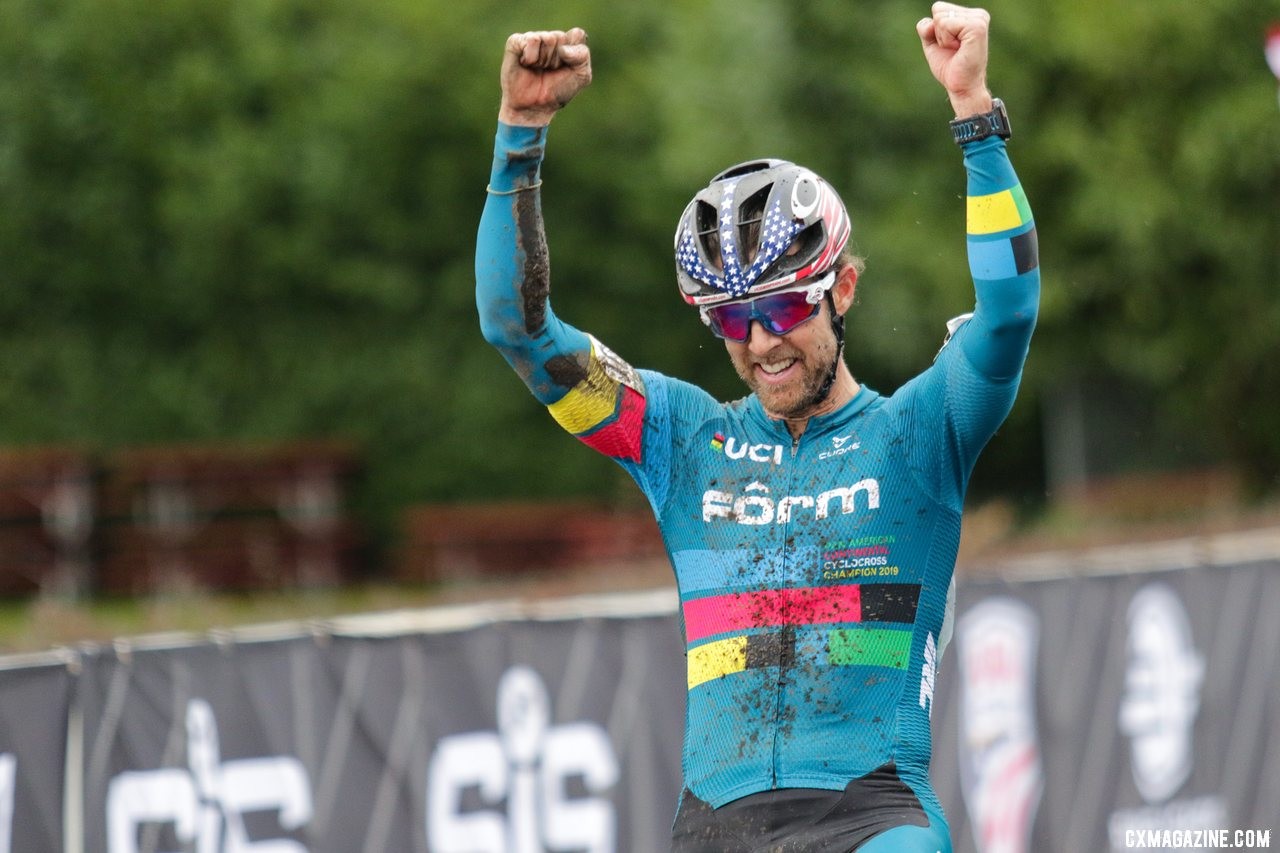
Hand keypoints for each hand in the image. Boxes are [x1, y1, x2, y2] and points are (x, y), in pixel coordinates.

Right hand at [498, 28, 592, 126]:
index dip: (573, 53)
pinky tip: (526, 64)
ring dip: (544, 60)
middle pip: (560, 37)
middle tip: (549, 71)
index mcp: (567, 43)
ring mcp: (533, 38)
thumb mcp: (581, 76)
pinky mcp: (516, 42)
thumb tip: (563, 48)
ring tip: (538, 69)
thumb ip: (582, 55)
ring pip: (547, 38)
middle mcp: (550, 38)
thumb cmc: (557, 90)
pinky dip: (531, 56)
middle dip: (557, 60)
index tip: (567, 67)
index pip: (577, 34)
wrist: (534, 107)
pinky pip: (531, 40)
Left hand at [916, 3, 992, 117]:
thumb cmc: (949, 67)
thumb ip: (927, 27)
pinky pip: (945, 24)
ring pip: (940, 18)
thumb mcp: (933, 43)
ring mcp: (979, 19)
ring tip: (957, 49)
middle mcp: (977, 14)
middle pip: (938, 9)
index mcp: (970, 15)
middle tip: (953, 48)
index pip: (938, 8)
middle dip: (938, 33)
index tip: (950, 45)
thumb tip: (930, 23)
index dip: (936, 30)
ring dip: (943, 38)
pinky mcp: (977, 27)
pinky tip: (959, 49)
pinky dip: (946, 40)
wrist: (961, 87)